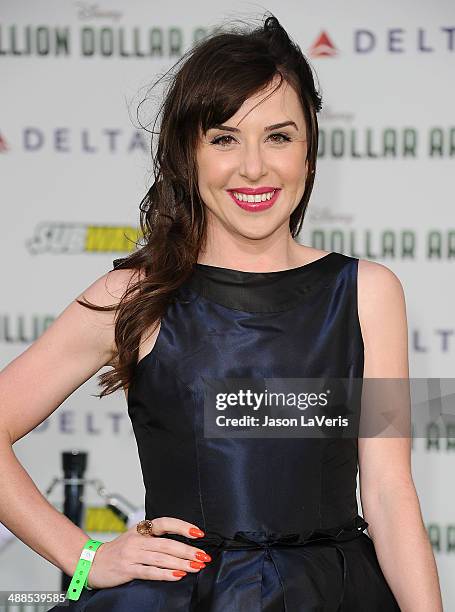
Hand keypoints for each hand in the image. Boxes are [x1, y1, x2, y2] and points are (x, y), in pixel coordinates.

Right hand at [86, 516, 211, 587]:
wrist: (92, 561)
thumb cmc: (118, 550)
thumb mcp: (135, 537)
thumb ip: (153, 538)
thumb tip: (180, 544)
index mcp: (141, 529)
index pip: (165, 522)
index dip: (183, 526)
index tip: (198, 533)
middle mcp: (137, 539)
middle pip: (167, 543)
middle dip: (188, 550)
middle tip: (203, 556)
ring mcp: (132, 554)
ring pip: (162, 557)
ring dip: (182, 563)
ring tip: (196, 567)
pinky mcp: (128, 569)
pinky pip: (150, 571)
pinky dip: (166, 574)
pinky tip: (178, 575)